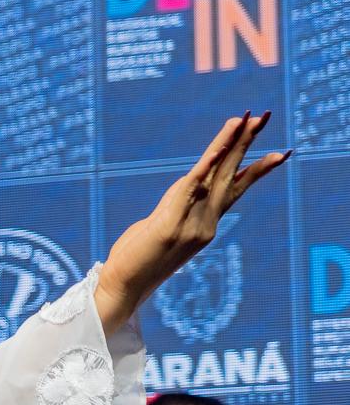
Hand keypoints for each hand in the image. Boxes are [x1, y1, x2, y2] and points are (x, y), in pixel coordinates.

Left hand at [95, 112, 287, 334]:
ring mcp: (190, 225)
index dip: (257, 168)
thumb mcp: (162, 227)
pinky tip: (214, 152)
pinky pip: (188, 192)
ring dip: (229, 144)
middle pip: (232, 174)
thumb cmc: (138, 258)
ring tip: (243, 120)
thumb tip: (187, 191)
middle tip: (265, 115)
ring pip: (214, 176)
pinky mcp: (170, 227)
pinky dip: (202, 170)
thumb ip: (177, 207)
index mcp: (206, 222)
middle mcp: (205, 222)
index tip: (282, 152)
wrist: (122, 289)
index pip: (236, 188)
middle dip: (248, 143)